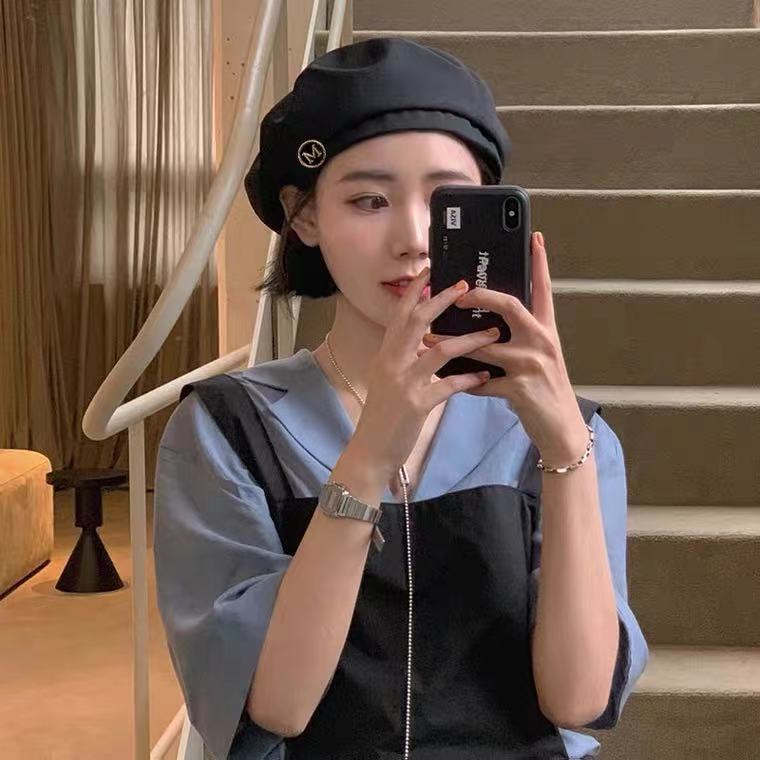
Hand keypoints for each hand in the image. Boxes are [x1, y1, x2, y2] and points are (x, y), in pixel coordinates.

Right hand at [351, 267, 501, 480]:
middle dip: (442, 301)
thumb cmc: (382, 418)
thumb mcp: (387, 381)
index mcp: (386, 355)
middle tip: (466, 287)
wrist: (370, 452)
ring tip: (493, 333)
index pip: (400, 315)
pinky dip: (469, 378)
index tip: (431, 272)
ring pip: (439, 350)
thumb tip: (425, 341)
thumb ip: (403, 360)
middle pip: (418, 322)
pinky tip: (485, 375)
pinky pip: (448, 385)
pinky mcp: (417, 404)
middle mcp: (392, 363)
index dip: (415, 292)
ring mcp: (403, 383)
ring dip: (469, 339)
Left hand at [420, 232, 587, 463]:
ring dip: (452, 344)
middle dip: (480, 296)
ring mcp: (531, 365)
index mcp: (546, 330)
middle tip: (457, 294)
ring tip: (430, 339)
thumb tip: (487, 321)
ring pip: (484, 346)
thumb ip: (520, 336)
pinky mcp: (519, 389)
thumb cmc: (544, 389)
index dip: (539, 263)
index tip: (534, 238)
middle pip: (509, 306)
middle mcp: (541, 341)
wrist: (560, 428)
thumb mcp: (539, 357)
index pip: (543, 289)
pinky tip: (447, 380)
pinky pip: (480, 380)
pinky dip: (461, 381)